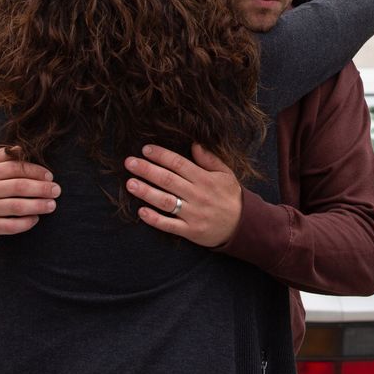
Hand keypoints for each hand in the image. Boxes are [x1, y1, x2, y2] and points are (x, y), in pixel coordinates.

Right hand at [0, 147, 59, 240]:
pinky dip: (27, 222)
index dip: (36, 171)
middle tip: (57, 191)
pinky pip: (12, 226)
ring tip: (52, 205)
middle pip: (19, 187)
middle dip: (42, 188)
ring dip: (38, 205)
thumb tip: (22, 147)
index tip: (50, 176)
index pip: (15, 168)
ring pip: (17, 207)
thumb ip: (5, 156)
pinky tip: (36, 218)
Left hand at [124, 143, 242, 247]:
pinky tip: (141, 211)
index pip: (179, 164)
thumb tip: (194, 143)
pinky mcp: (190, 231)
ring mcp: (193, 214)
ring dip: (146, 192)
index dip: (161, 156)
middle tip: (129, 163)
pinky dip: (155, 219)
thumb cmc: (231, 197)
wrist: (243, 226)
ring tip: (130, 184)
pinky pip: (170, 225)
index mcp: (205, 179)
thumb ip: (209, 159)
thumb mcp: (225, 174)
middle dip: (147, 170)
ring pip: (166, 201)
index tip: (145, 149)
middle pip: (168, 180)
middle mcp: (198, 195)